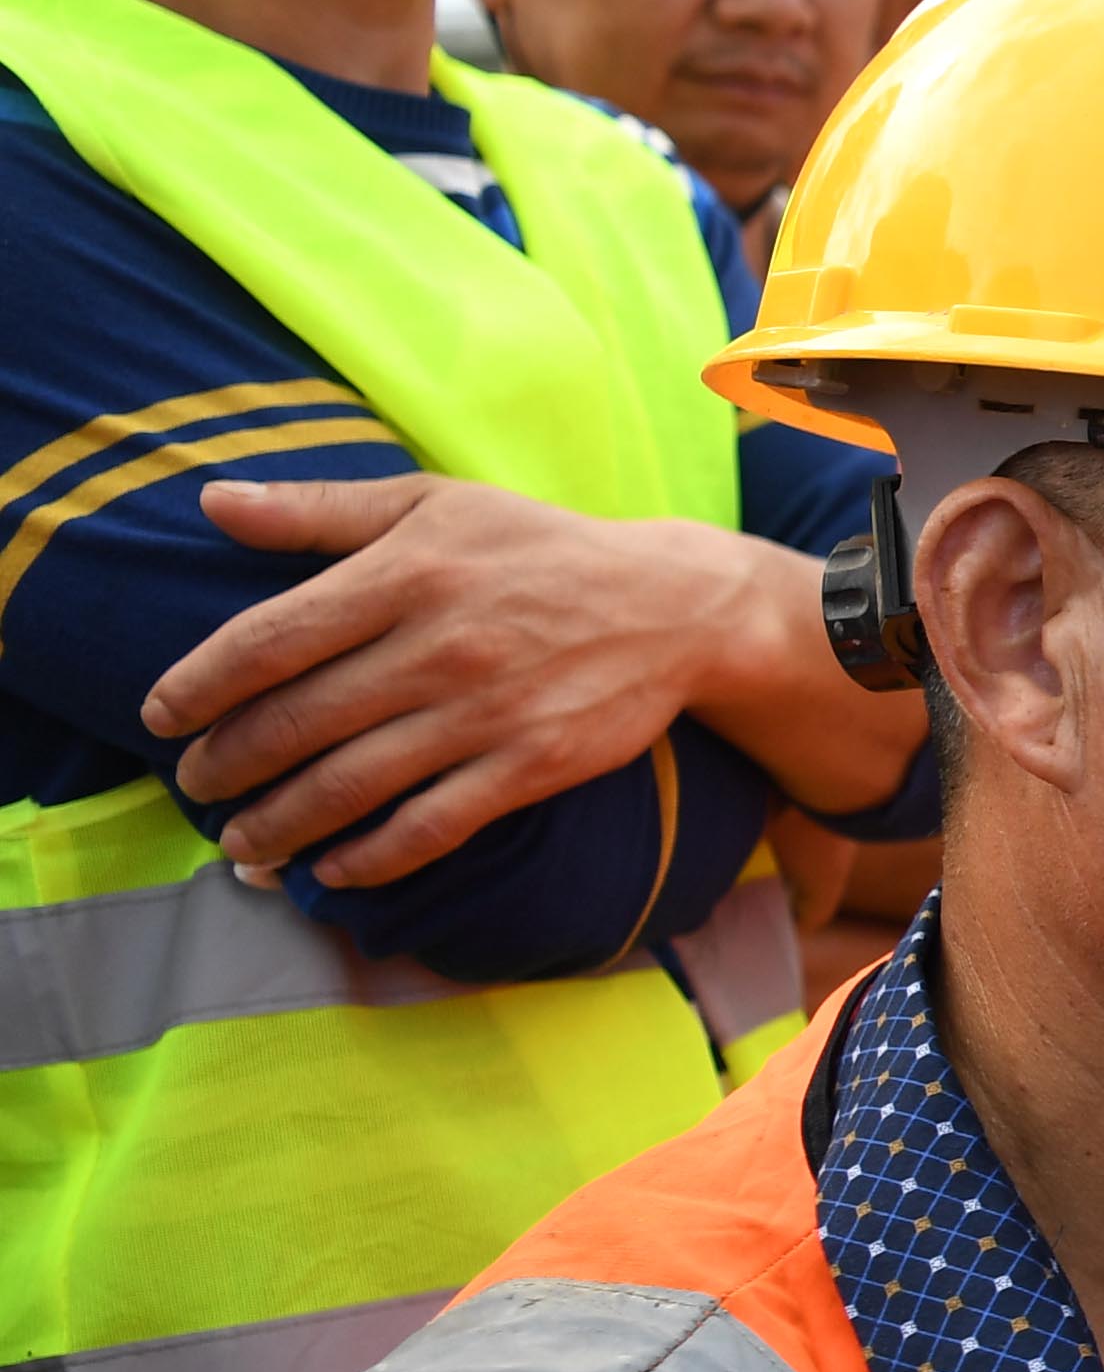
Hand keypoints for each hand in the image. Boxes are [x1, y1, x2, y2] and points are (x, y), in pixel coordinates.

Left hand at [139, 477, 822, 884]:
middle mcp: (438, 647)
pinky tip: (330, 871)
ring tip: (241, 845)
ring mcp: (485, 713)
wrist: (675, 605)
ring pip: (351, 785)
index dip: (197, 685)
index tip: (159, 717)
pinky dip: (370, 859)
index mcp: (404, 576)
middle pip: (297, 722)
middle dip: (226, 766)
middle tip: (194, 788)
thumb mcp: (433, 504)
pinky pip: (431, 826)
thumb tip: (210, 500)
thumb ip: (318, 510)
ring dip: (279, 825)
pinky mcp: (530, 765)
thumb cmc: (539, 548)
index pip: (268, 640)